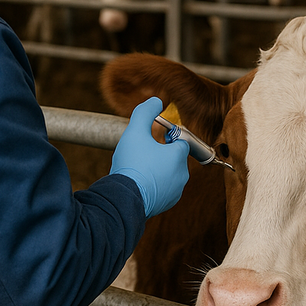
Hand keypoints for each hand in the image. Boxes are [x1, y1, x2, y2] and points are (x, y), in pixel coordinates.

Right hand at [110, 96, 189, 217]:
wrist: (123, 199)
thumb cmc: (132, 164)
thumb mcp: (135, 130)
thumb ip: (145, 112)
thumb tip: (156, 101)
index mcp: (178, 156)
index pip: (180, 140)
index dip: (166, 137)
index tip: (151, 139)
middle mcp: (182, 175)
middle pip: (173, 157)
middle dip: (160, 154)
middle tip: (141, 154)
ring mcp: (175, 192)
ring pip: (167, 174)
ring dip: (156, 170)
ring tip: (138, 169)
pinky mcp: (165, 204)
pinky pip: (161, 189)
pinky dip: (152, 185)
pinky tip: (137, 183)